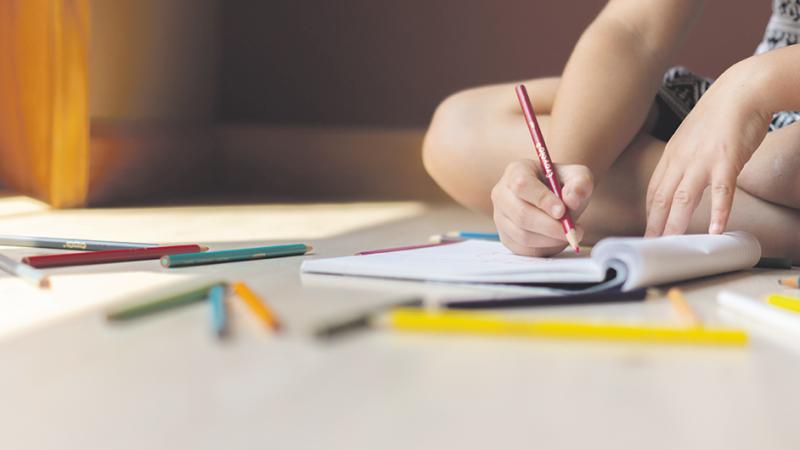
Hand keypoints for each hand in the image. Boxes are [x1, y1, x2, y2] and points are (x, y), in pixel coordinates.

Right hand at [492, 159, 592, 255]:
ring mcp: (500, 217)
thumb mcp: (577, 176)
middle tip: (571, 230)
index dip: (542, 199)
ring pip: (522, 235)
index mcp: (516, 171)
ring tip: (568, 233)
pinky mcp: (505, 237)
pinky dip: (544, 248)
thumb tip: (571, 200)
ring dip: (550, 239)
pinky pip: (523, 248)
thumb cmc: (562, 185)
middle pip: (521, 214)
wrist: (554, 201)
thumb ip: (580, 183)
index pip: (522, 185)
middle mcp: (502, 194)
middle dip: (550, 226)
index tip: (562, 210)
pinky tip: (557, 239)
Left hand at [645, 64, 772, 236]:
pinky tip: (717, 230)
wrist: (743, 90)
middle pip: (662, 199)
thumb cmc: (720, 115)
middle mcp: (681, 159)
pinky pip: (722, 191)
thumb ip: (683, 159)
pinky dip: (719, 211)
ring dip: (677, 224)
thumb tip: (680, 181)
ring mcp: (703, 160)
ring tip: (672, 245)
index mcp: (671, 154)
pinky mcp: (727, 160)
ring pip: (684, 199)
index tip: (647, 233)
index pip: (653, 191)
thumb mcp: (690, 137)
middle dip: (655, 226)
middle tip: (652, 247)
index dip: (649, 215)